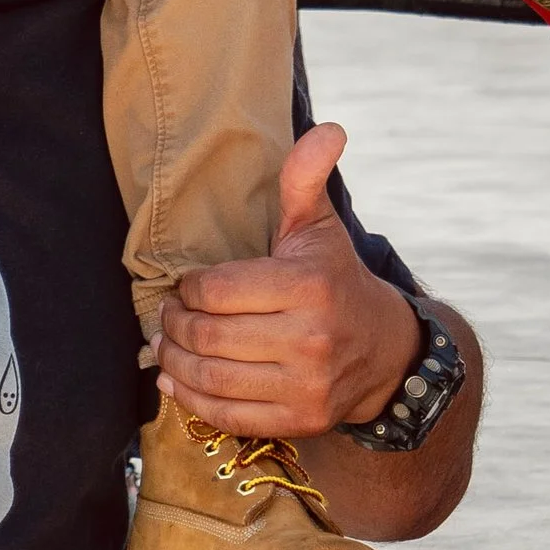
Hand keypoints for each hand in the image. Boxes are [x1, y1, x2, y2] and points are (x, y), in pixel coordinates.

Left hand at [157, 126, 421, 437]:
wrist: (383, 350)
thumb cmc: (335, 277)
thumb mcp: (318, 224)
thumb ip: (305, 177)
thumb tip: (328, 129)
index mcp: (306, 286)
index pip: (217, 290)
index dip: (188, 288)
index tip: (183, 284)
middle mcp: (308, 339)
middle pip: (209, 337)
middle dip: (175, 324)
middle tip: (166, 314)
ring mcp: (306, 386)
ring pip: (214, 379)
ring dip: (175, 363)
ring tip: (165, 345)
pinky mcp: (301, 421)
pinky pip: (230, 417)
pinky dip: (193, 401)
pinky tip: (176, 380)